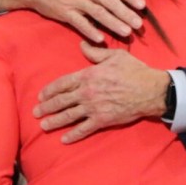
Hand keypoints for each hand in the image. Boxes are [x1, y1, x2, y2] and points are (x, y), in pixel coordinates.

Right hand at [0, 0, 145, 42]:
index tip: (142, 4)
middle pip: (110, 2)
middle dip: (126, 13)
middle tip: (138, 24)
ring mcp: (75, 2)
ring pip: (98, 14)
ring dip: (113, 24)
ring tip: (126, 32)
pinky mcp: (65, 13)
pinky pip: (80, 24)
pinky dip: (90, 31)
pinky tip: (101, 39)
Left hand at [33, 44, 168, 142]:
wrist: (149, 90)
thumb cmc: (133, 70)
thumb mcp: (115, 55)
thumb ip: (96, 52)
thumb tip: (82, 45)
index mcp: (88, 75)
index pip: (62, 83)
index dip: (50, 90)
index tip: (41, 96)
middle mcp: (87, 93)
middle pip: (61, 101)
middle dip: (47, 107)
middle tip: (36, 112)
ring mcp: (93, 108)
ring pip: (69, 116)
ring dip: (54, 121)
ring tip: (44, 125)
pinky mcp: (102, 120)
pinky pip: (84, 129)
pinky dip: (73, 135)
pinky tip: (64, 139)